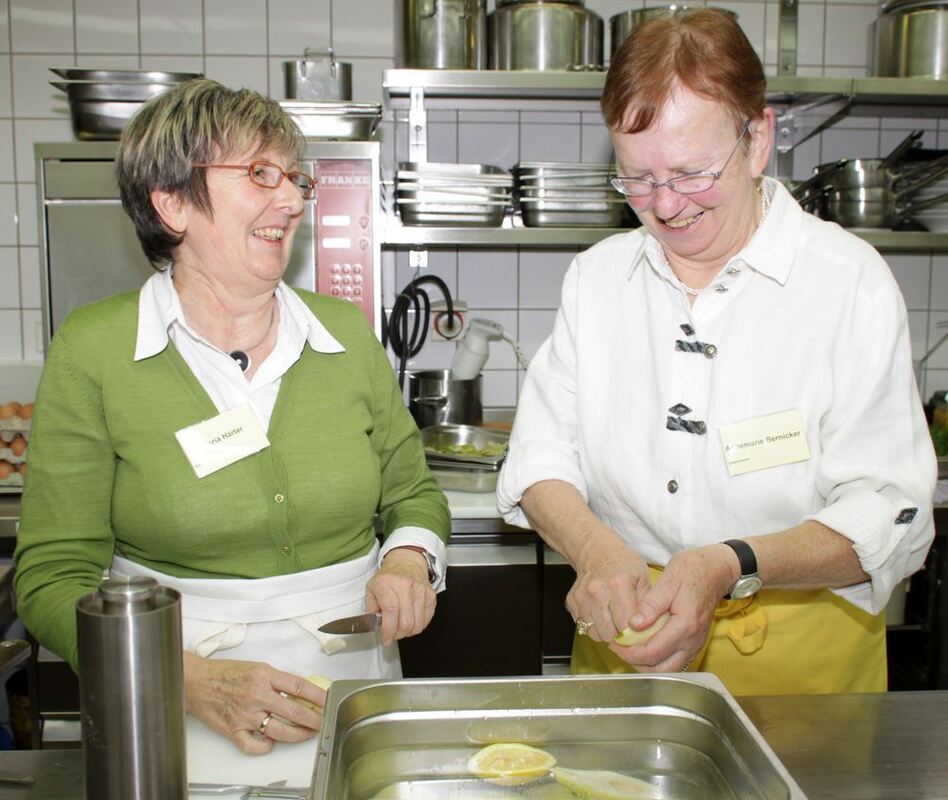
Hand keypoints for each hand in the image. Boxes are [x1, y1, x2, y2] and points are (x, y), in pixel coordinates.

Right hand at [183, 652, 325, 754]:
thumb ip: (276, 680)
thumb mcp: (256, 667)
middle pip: (293, 712)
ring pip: (279, 731)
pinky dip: (266, 746)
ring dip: (297, 735)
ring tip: (306, 733)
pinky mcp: (233, 730)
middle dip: (313, 720)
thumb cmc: (224, 673)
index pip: (298, 686)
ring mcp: (245, 715)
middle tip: (322, 722)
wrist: (196, 682)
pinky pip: (255, 746)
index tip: (327, 700)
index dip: (317, 695)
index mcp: (263, 675)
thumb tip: (299, 692)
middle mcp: (256, 696)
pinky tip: (271, 741)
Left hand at [367, 548, 435, 644]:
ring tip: (401, 627)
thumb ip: (369, 607)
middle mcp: (406, 586)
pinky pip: (426, 620)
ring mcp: (421, 591)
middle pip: (406, 622)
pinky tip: (410, 621)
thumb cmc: (388, 577)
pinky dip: (418, 626)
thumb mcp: (371, 588)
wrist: (406, 562)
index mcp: (388, 584)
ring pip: (417, 625)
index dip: (388, 629)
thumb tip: (372, 623)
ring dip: (408, 632)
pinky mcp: (431, 596)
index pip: (391, 610)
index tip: (386, 638)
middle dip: (397, 635)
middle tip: (392, 634)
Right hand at [566, 536, 651, 643]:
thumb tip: (650, 632)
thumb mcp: (644, 579)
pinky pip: (583, 626)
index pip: (626, 625)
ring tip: (613, 619)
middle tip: (625, 627)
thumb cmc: (623, 565)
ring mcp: (582, 597)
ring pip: (594, 633)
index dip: (634, 634)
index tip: (638, 632)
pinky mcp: (572, 602)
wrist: (596, 551)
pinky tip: (601, 613)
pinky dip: (594, 626)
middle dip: (619, 636)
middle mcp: (597, 590)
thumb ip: (647, 606)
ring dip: (606, 632)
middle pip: (609, 633)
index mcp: (618, 584)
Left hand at [609, 544, 735, 671]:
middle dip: (636, 663)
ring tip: (628, 648)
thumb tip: (633, 624)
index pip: (652, 652)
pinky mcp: (694, 643)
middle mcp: (692, 640)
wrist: (716, 570)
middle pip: (660, 670)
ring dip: (646, 664)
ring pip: (668, 669)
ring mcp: (695, 644)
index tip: (615, 643)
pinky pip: (674, 661)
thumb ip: (651, 605)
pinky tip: (643, 646)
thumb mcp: (669, 580)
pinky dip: (657, 660)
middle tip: (619, 648)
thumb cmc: (693, 570)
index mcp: (685, 625)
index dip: (629, 652)